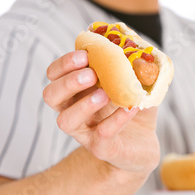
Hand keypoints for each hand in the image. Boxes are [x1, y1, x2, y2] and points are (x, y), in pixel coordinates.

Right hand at [43, 50, 159, 174]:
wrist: (143, 143)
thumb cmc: (132, 107)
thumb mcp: (134, 82)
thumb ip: (132, 64)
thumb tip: (138, 46)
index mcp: (76, 90)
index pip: (54, 74)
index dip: (64, 64)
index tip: (85, 55)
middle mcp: (73, 110)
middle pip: (51, 96)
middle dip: (68, 82)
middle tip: (91, 74)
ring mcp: (85, 132)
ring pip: (65, 120)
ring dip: (83, 104)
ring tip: (105, 94)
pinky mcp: (102, 148)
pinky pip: (102, 134)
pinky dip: (116, 119)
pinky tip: (130, 108)